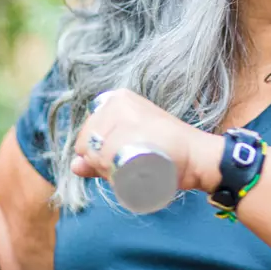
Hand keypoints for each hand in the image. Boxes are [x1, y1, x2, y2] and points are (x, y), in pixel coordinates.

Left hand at [72, 89, 223, 192]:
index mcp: (116, 99)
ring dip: (109, 169)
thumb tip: (75, 166)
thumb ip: (98, 158)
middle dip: (102, 163)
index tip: (124, 157)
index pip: (87, 135)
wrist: (195, 155)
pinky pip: (106, 156)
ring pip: (97, 152)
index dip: (99, 154)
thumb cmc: (165, 151)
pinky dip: (113, 169)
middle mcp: (117, 101)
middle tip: (131, 165)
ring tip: (135, 166)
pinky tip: (133, 167)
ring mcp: (124, 112)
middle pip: (89, 144)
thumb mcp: (128, 150)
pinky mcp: (131, 126)